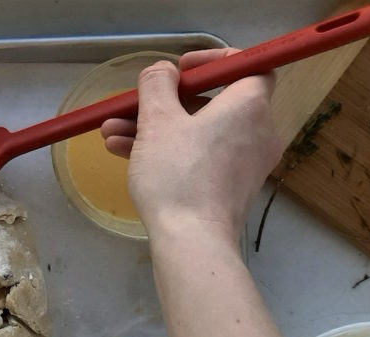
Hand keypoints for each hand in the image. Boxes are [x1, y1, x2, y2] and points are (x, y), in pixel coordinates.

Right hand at [100, 49, 282, 241]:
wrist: (193, 241)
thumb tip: (163, 71)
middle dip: (164, 103)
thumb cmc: (178, 174)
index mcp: (248, 106)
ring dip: (155, 129)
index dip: (215, 62)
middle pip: (212, 102)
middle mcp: (257, 131)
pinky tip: (124, 153)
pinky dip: (169, 151)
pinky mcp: (230, 188)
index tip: (181, 69)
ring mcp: (245, 163)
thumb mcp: (158, 122)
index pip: (248, 66)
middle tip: (134, 105)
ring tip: (112, 133)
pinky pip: (200, 156)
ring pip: (198, 132)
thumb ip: (158, 86)